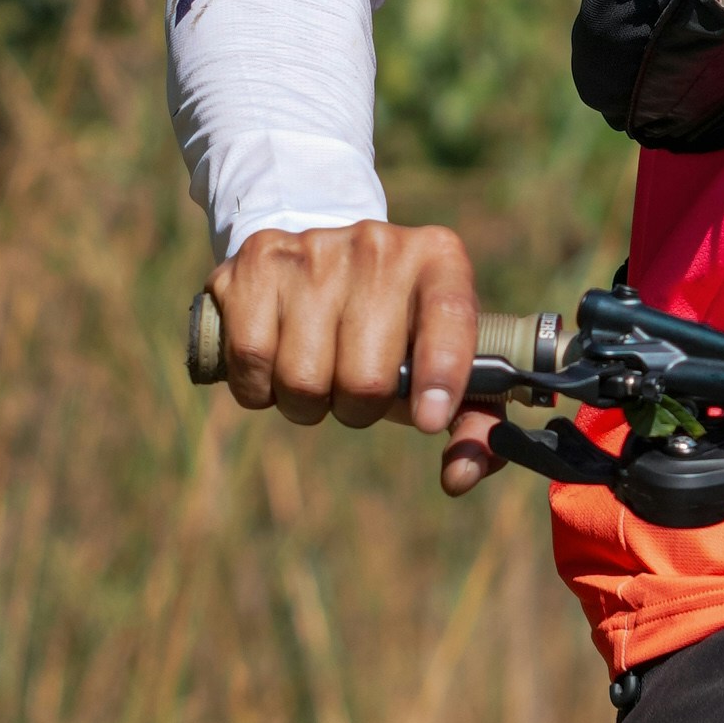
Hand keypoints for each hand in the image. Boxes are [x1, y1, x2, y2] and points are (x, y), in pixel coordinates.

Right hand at [211, 220, 502, 494]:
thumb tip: (460, 476)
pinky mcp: (257, 259)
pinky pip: (252, 358)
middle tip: (355, 389)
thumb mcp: (441, 363)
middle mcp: (378, 245)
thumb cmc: (392, 331)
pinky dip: (260, 387)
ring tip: (317, 373)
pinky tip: (275, 363)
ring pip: (303, 377)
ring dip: (306, 402)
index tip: (429, 420)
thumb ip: (472, 421)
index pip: (451, 316)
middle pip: (365, 376)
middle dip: (358, 408)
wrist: (321, 260)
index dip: (443, 374)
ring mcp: (313, 248)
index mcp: (439, 260)